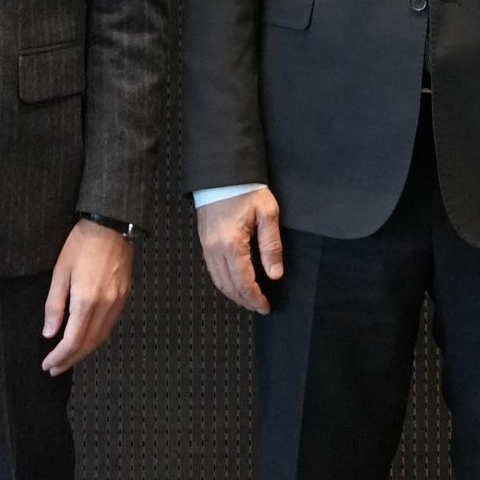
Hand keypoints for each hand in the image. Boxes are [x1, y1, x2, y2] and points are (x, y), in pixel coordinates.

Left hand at [38, 221, 134, 373]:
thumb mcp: (60, 271)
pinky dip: (97, 338)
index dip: (59, 356)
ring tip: (69, 358)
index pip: (72, 341)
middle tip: (55, 369)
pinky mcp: (125, 296)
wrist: (112, 224)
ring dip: (84, 352)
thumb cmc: (82, 243)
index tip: (47, 365)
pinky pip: (110, 325)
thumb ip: (55, 305)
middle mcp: (106, 306)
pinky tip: (87, 339)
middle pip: (89, 344)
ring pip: (102, 337)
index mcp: (87, 300)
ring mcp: (118, 302)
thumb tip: (49, 333)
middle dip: (71, 360)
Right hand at [196, 188, 286, 313]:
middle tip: (258, 307)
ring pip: (218, 280)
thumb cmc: (245, 189)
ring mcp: (206, 246)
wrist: (221, 172)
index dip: (255, 298)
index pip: (244, 282)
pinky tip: (234, 283)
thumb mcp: (267, 213)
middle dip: (244, 300)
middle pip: (228, 286)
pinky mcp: (204, 241)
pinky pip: (212, 269)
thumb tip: (275, 274)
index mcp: (232, 244)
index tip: (265, 306)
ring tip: (248, 299)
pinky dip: (223, 282)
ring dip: (233, 294)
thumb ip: (271, 245)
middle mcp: (215, 248)